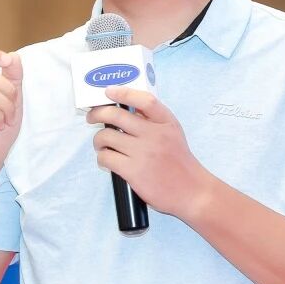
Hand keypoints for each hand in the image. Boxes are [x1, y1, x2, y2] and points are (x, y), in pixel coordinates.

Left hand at [86, 86, 214, 220]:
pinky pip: (106, 157)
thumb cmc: (179, 163)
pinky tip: (106, 161)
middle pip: (116, 115)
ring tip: (101, 145)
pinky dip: (102, 158)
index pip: (144, 100)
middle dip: (97, 114)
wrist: (191, 191)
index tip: (109, 91)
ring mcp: (143, 153)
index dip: (123, 93)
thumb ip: (154, 121)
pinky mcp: (133, 171)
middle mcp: (154, 135)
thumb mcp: (173, 134)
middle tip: (92, 118)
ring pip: (106, 136)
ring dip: (98, 140)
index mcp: (166, 123)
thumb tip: (125, 108)